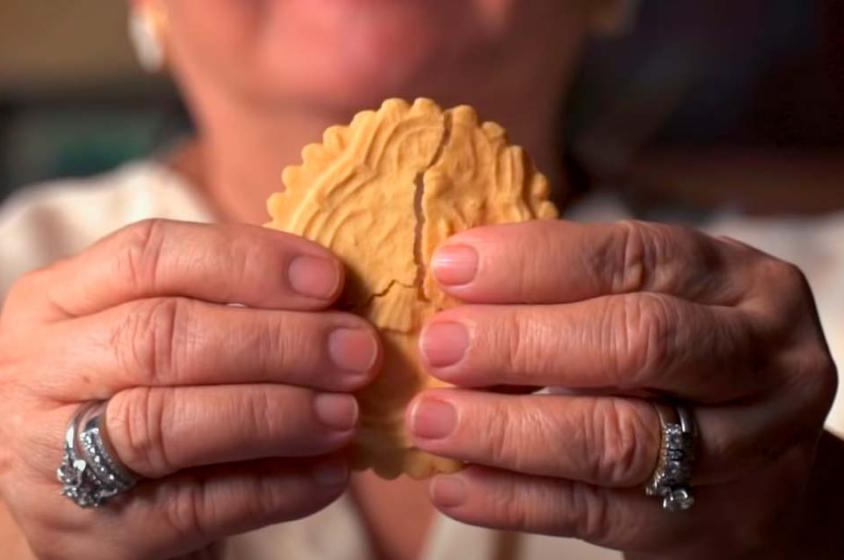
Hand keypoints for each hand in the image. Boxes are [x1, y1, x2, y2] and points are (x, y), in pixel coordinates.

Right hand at [0, 219, 380, 559]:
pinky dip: (275, 488)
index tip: (331, 279)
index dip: (248, 262)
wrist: (78, 512)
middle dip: (277, 341)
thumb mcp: (149, 338)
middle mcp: (32, 371)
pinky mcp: (89, 536)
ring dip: (277, 413)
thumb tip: (337, 302)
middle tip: (357, 351)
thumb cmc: (136, 397)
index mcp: (52, 300)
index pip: (150, 254)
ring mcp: (48, 458)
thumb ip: (222, 309)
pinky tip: (329, 473)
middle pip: (161, 335)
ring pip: (168, 422)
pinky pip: (196, 507)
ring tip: (347, 415)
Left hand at [407, 220, 836, 557]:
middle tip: (438, 346)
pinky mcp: (707, 522)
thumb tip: (453, 286)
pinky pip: (599, 513)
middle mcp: (763, 358)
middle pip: (638, 342)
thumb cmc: (683, 360)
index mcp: (740, 281)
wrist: (766, 471)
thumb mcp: (657, 301)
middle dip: (522, 343)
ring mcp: (748, 448)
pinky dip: (515, 500)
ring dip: (509, 431)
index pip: (634, 257)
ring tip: (431, 422)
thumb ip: (575, 290)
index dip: (536, 261)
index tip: (451, 267)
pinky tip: (454, 486)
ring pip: (619, 438)